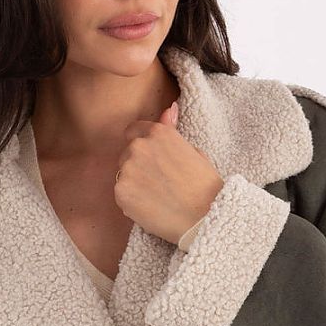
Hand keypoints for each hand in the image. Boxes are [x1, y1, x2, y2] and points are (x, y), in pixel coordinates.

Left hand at [113, 98, 225, 243]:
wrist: (203, 217)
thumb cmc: (204, 186)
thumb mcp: (193, 150)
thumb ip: (173, 131)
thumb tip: (169, 109)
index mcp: (158, 133)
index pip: (134, 131)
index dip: (141, 145)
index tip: (149, 160)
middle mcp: (139, 146)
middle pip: (127, 154)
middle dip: (138, 166)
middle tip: (159, 184)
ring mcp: (127, 169)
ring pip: (123, 175)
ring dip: (134, 184)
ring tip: (157, 197)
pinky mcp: (121, 192)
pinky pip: (121, 194)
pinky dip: (131, 201)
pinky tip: (150, 207)